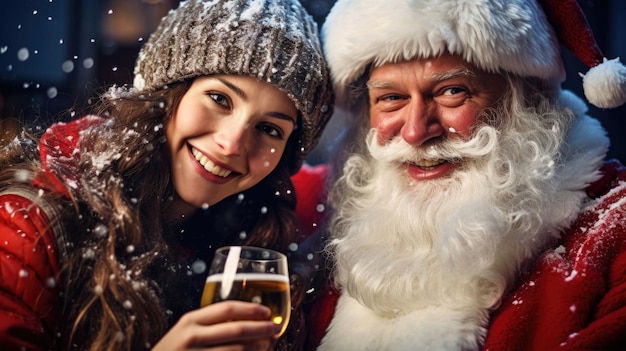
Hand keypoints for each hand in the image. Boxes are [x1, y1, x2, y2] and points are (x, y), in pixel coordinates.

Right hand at [152, 300, 280, 350]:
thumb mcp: (185, 332)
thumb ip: (207, 324)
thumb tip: (245, 320)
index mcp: (190, 321)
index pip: (227, 309)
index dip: (251, 309)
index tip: (267, 312)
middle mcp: (192, 337)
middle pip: (237, 330)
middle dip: (262, 329)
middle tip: (276, 329)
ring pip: (237, 350)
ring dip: (257, 348)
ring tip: (267, 346)